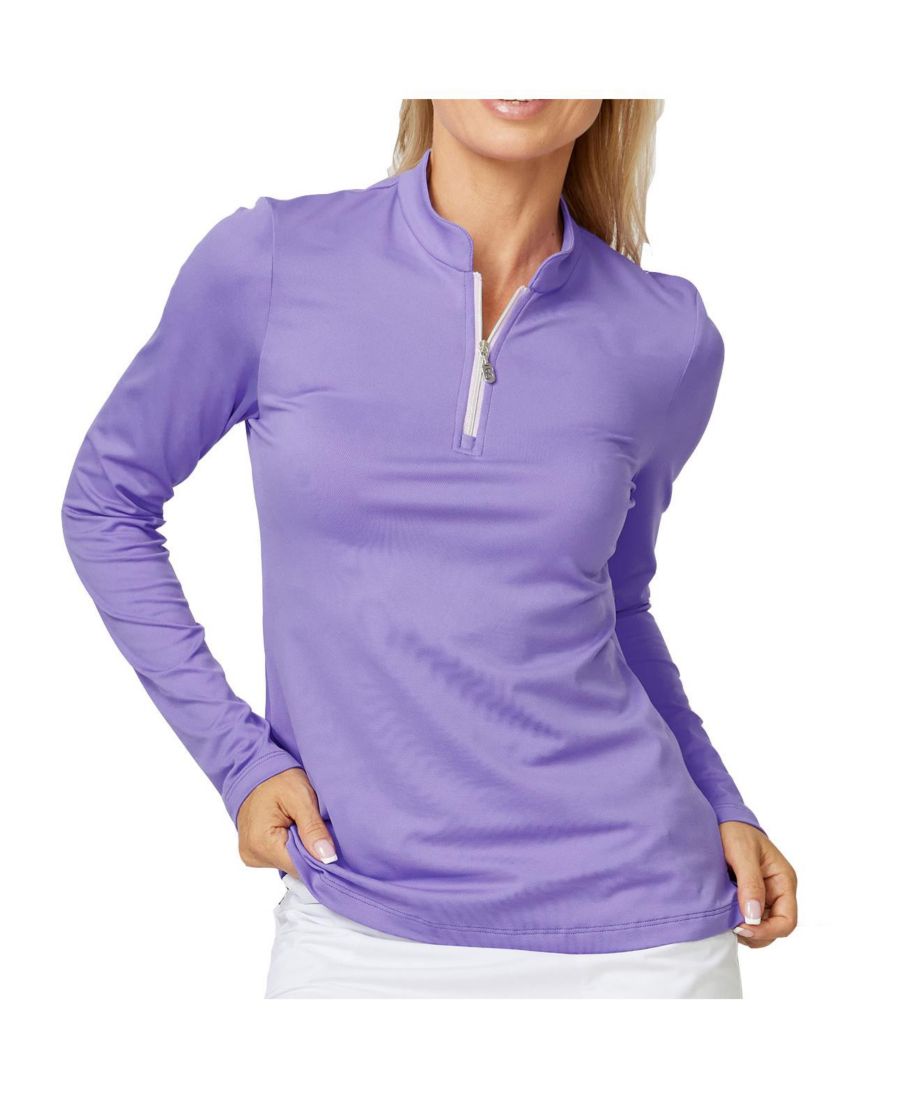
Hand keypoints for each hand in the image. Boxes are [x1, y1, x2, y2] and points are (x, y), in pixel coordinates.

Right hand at [236, 767, 337, 874]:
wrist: (255, 769)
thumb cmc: (277, 779)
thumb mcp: (300, 797)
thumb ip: (313, 828)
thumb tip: (327, 857)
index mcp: (261, 843)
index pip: (299, 868)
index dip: (319, 859)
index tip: (334, 848)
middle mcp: (253, 854)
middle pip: (294, 867)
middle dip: (311, 852)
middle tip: (321, 831)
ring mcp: (252, 855)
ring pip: (289, 863)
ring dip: (301, 848)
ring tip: (304, 826)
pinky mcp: (256, 851)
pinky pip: (281, 856)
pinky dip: (292, 845)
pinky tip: (295, 830)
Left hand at [720, 821, 797, 947]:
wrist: (721, 818)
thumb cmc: (735, 830)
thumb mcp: (742, 853)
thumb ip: (750, 883)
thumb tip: (753, 916)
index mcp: (783, 881)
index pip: (787, 920)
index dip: (768, 930)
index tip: (743, 928)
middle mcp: (777, 892)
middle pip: (775, 929)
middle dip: (756, 933)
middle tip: (731, 927)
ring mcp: (764, 896)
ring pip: (761, 927)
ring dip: (746, 930)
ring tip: (726, 922)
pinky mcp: (748, 896)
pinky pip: (748, 919)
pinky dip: (738, 922)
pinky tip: (724, 915)